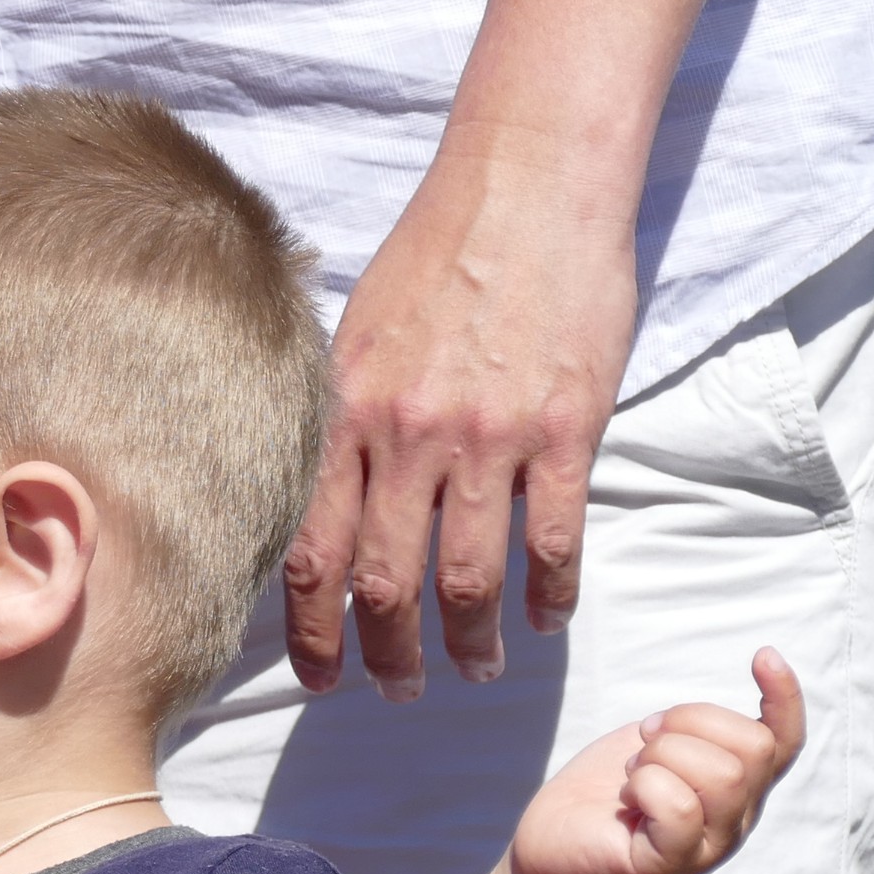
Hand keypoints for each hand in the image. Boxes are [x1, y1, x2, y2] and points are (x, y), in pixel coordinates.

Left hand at [290, 136, 640, 698]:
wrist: (530, 180)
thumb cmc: (438, 252)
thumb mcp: (355, 331)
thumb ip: (337, 419)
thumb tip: (313, 499)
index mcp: (345, 414)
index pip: (309, 551)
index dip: (311, 631)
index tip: (321, 675)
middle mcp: (406, 434)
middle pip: (385, 582)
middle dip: (387, 655)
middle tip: (397, 692)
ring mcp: (488, 435)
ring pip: (468, 576)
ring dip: (469, 642)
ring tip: (477, 671)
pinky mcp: (564, 427)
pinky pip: (553, 538)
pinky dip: (549, 593)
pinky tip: (546, 619)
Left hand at [508, 647, 804, 873]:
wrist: (550, 848)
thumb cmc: (604, 791)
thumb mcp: (655, 745)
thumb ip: (698, 733)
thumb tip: (710, 719)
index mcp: (738, 786)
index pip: (785, 741)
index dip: (786, 696)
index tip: (762, 656)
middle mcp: (736, 818)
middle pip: (754, 747)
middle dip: (690, 722)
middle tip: (646, 739)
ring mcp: (709, 846)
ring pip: (724, 775)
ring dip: (664, 755)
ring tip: (634, 771)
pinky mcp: (672, 866)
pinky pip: (682, 809)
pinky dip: (645, 786)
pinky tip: (627, 799)